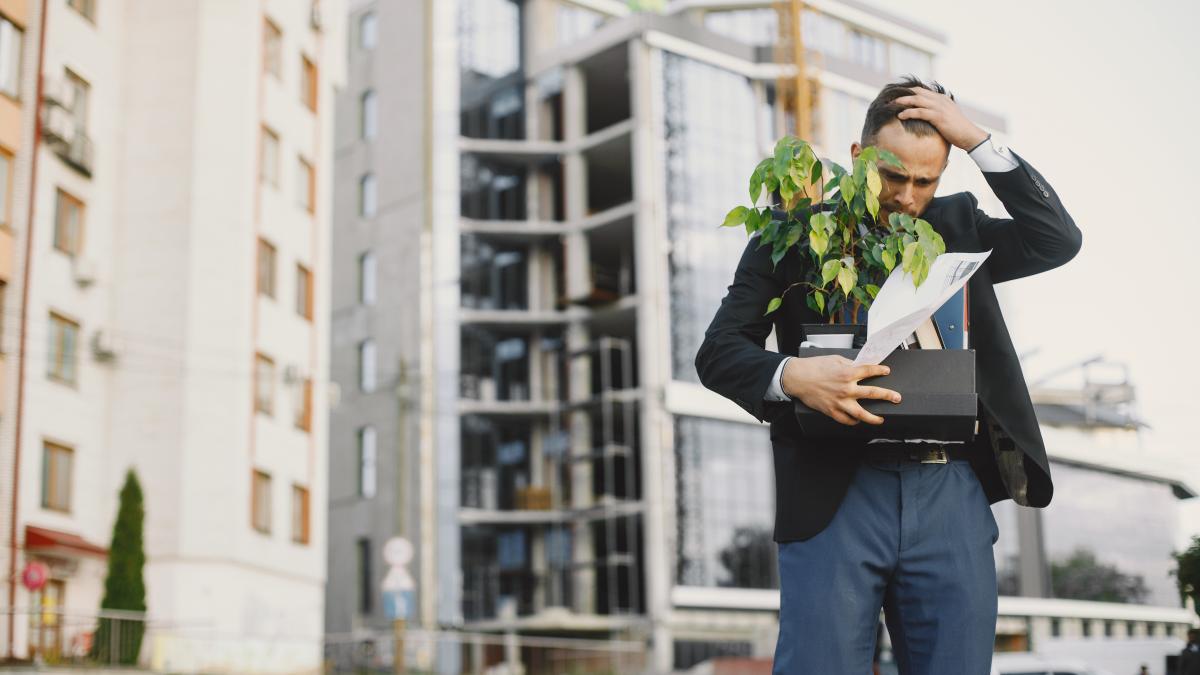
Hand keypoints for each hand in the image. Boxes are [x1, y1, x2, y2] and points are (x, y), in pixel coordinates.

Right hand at [782, 355, 900, 425]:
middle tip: (896, 398)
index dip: (880, 370)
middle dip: (888, 395)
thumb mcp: (834, 359)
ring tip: (880, 419)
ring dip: (874, 418)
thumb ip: (850, 364)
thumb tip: (861, 366)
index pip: (870, 371)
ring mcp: (840, 402)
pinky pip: (847, 420)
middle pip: (873, 393)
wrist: (797, 378)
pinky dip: (854, 421)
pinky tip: (858, 421)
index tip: (886, 371)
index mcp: (848, 373)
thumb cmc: (814, 367)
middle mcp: (847, 389)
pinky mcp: (832, 411)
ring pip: (862, 414)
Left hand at [893, 87, 988, 150]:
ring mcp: (940, 107)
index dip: (907, 91)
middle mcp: (940, 100)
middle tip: (889, 99)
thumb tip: (924, 115)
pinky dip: (909, 112)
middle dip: (902, 94)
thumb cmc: (957, 129)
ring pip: (917, 100)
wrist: (969, 135)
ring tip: (891, 105)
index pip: (921, 90)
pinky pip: (920, 112)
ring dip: (902, 102)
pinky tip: (900, 116)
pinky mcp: (939, 116)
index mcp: (941, 98)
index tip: (895, 95)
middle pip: (917, 92)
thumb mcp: (947, 116)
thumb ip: (936, 112)